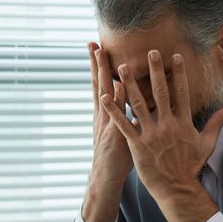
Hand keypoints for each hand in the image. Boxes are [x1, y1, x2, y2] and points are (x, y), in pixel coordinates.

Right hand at [81, 43, 132, 221]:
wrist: (105, 178)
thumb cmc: (115, 155)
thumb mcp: (117, 130)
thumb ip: (123, 112)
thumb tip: (129, 94)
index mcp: (104, 113)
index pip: (101, 84)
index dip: (98, 66)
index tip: (97, 47)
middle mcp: (102, 114)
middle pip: (98, 83)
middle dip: (96, 63)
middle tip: (93, 43)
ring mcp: (106, 123)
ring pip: (103, 93)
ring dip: (102, 73)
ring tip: (101, 55)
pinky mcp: (113, 134)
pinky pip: (115, 114)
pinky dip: (115, 101)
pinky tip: (116, 87)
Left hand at [101, 50, 222, 221]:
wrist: (177, 188)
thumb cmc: (191, 166)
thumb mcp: (207, 143)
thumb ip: (217, 123)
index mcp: (183, 123)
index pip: (181, 92)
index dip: (178, 73)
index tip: (175, 56)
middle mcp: (167, 125)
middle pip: (160, 92)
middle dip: (155, 71)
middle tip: (150, 52)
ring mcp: (151, 134)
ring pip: (138, 104)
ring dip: (129, 84)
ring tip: (121, 67)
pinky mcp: (137, 145)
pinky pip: (123, 124)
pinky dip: (113, 110)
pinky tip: (104, 96)